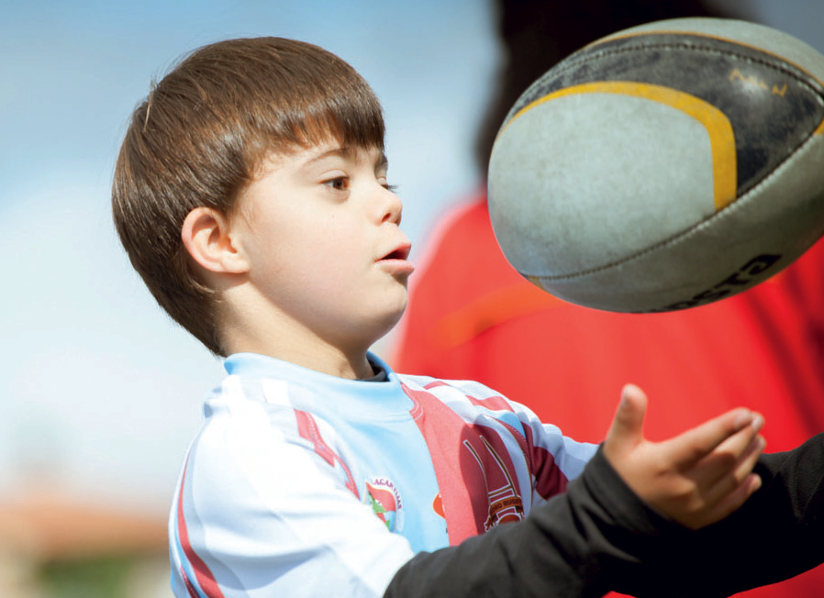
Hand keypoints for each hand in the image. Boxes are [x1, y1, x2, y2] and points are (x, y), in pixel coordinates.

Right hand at [603, 384, 764, 529]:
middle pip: (723, 459)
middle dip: (744, 437)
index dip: (724, 427)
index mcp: (663, 464)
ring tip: (759, 439)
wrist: (613, 519)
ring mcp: (693, 506)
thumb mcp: (616, 444)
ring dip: (749, 458)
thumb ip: (627, 417)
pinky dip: (744, 490)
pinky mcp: (698, 520)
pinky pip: (729, 504)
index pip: (700, 442)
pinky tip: (753, 476)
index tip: (745, 413)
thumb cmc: (617, 475)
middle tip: (756, 420)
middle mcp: (682, 486)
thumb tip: (632, 389)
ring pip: (731, 480)